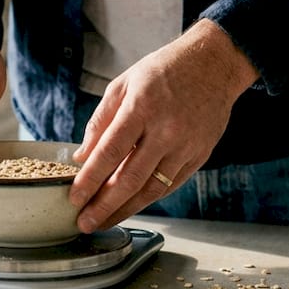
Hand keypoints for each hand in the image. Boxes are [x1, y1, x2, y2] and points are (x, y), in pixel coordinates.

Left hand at [68, 19, 258, 232]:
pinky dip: (148, 198)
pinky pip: (170, 185)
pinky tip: (131, 206)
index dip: (90, 180)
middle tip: (85, 223)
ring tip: (104, 222)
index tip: (74, 198)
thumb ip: (101, 121)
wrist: (214, 64)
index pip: (110, 152)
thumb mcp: (124, 84)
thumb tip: (82, 157)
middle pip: (130, 179)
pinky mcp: (199, 155)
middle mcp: (166, 130)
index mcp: (142, 107)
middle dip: (104, 206)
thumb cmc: (164, 71)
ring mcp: (186, 145)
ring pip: (151, 189)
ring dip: (125, 210)